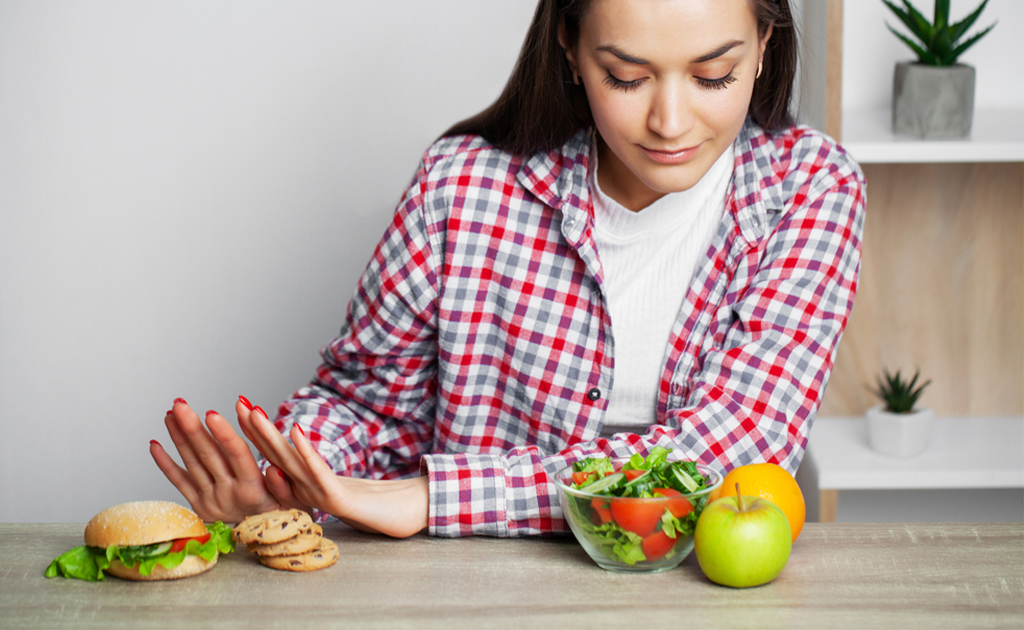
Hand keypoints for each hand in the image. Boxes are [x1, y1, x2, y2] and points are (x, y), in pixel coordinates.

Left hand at [150, 397, 304, 522]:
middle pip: (209, 456)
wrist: (268, 539)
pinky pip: (180, 483)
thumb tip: (274, 469)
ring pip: (192, 465)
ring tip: (170, 414)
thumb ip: (281, 483)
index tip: (211, 414)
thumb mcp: (291, 498)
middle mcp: (229, 494)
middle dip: (192, 427)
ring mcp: (212, 500)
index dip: (224, 434)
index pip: (238, 456)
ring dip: (179, 437)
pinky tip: (155, 445)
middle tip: (179, 405)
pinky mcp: (200, 506)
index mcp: (253, 488)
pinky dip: (166, 464)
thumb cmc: (281, 511)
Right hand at [240, 405, 427, 537]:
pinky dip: (305, 450)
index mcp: (306, 486)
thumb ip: (317, 472)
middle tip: (235, 403)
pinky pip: (319, 472)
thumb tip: (300, 455)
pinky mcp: (339, 501)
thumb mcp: (339, 484)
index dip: (259, 433)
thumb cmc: (374, 501)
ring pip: (289, 463)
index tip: (243, 407)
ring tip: (253, 413)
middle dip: (255, 430)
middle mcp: (308, 491)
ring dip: (270, 437)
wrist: (404, 518)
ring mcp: (321, 497)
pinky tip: (294, 429)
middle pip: (275, 456)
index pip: (277, 455)